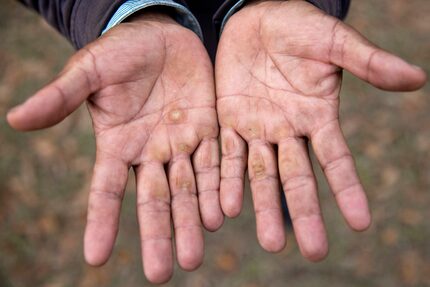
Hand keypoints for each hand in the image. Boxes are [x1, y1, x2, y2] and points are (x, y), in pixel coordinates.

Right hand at [7, 12, 222, 282]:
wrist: (162, 35)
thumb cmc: (121, 52)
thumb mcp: (90, 71)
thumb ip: (61, 97)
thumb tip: (15, 120)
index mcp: (118, 145)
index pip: (107, 190)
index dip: (102, 221)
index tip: (96, 257)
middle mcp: (151, 153)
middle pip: (154, 201)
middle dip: (158, 235)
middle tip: (161, 274)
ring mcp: (181, 144)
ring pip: (188, 190)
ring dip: (192, 221)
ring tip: (194, 256)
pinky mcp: (209, 130)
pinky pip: (216, 162)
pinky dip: (220, 187)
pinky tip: (226, 212)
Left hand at [216, 0, 425, 260]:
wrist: (257, 18)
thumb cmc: (300, 27)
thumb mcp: (334, 42)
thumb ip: (367, 62)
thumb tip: (418, 78)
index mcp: (317, 117)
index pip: (335, 160)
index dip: (347, 189)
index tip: (360, 223)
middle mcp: (289, 132)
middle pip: (297, 178)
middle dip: (305, 213)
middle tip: (313, 252)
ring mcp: (258, 130)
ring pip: (261, 176)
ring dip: (263, 208)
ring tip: (271, 243)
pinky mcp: (229, 122)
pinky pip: (227, 156)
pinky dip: (227, 182)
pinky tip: (226, 208)